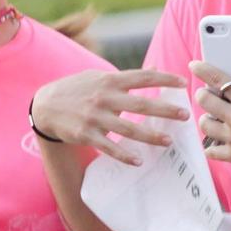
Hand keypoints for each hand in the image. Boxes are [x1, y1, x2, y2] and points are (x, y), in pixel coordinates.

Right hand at [31, 68, 189, 165]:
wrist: (45, 105)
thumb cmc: (77, 89)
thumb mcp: (98, 77)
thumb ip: (125, 77)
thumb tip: (153, 69)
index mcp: (110, 81)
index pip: (142, 77)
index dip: (164, 79)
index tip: (183, 83)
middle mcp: (104, 98)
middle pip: (140, 104)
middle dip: (164, 110)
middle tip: (185, 115)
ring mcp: (95, 117)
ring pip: (127, 129)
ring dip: (149, 136)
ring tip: (168, 142)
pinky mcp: (87, 134)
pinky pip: (108, 147)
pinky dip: (123, 155)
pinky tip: (138, 161)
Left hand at [192, 43, 230, 184]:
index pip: (216, 78)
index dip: (202, 69)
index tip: (194, 65)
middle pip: (204, 100)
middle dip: (204, 95)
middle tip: (209, 96)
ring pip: (204, 124)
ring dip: (207, 120)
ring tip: (215, 118)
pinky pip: (211, 150)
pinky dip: (212, 146)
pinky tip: (219, 142)